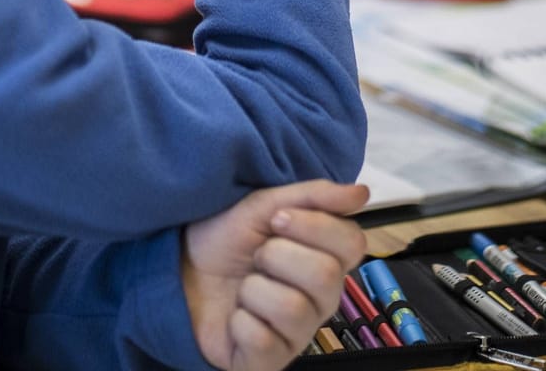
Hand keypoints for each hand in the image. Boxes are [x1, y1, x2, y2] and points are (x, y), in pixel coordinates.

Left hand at [183, 181, 369, 370]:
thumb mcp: (264, 206)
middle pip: (326, 275)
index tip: (277, 220)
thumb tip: (363, 191)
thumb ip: (314, 197)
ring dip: (254, 289)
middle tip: (257, 257)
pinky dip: (240, 321)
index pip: (354, 243)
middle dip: (277, 255)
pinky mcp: (270, 361)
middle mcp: (321, 301)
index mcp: (328, 260)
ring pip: (293, 308)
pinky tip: (235, 317)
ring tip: (244, 288)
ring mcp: (298, 334)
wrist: (182, 270)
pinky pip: (265, 341)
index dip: (316, 226)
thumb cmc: (227, 242)